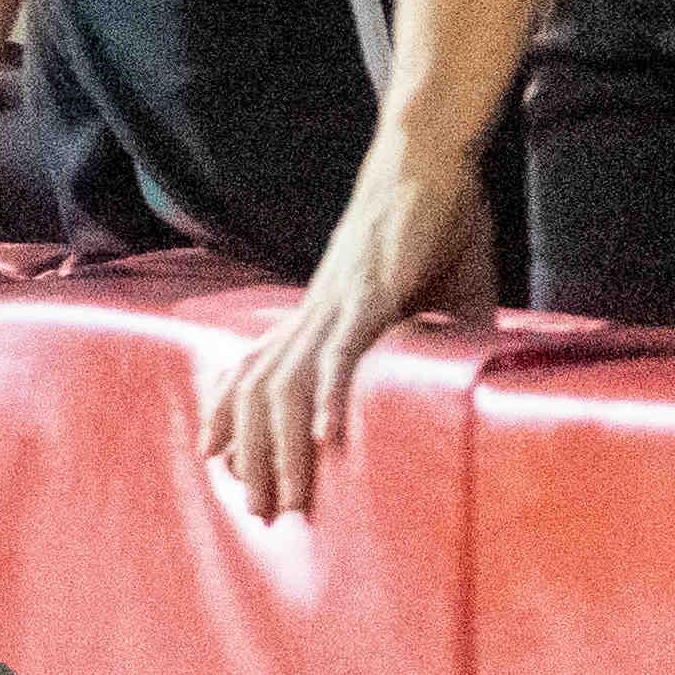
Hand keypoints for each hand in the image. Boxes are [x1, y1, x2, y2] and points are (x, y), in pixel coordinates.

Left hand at [201, 140, 494, 519]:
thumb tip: (446, 387)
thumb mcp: (425, 303)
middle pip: (265, 393)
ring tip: (286, 496)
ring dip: (284, 443)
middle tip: (259, 513)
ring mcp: (339, 300)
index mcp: (321, 315)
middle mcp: (316, 313)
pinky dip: (331, 388)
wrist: (426, 161)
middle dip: (256, 456)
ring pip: (293, 380)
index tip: (228, 471)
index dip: (238, 422)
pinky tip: (324, 432)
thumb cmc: (427, 231)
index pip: (262, 376)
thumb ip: (424, 346)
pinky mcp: (374, 288)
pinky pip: (346, 345)